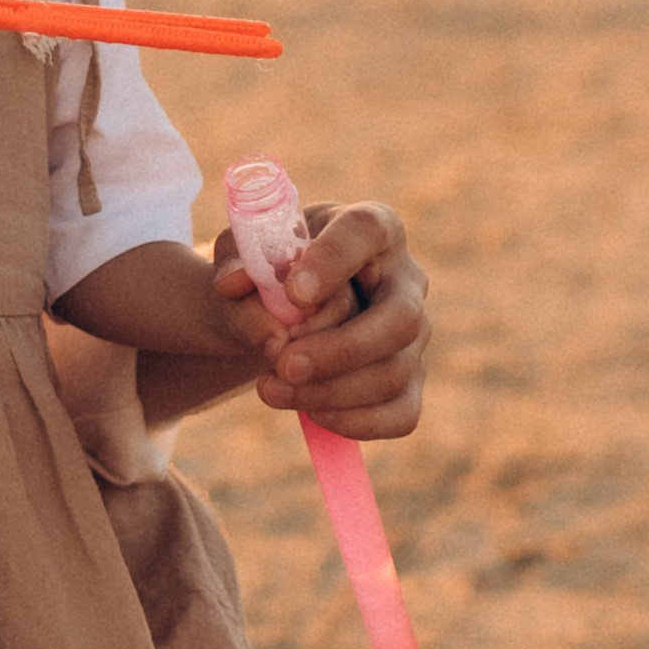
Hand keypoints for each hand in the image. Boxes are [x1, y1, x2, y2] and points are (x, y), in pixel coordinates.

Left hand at [211, 200, 430, 440]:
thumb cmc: (267, 269)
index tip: (293, 291)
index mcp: (371, 227)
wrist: (276, 310)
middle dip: (341, 349)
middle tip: (283, 363)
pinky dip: (354, 421)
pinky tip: (311, 413)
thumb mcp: (243, 253)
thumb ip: (235, 261)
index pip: (367, 231)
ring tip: (271, 388)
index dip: (334, 261)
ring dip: (331, 390)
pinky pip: (401, 412)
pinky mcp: (409, 380)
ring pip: (395, 371)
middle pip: (401, 318)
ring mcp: (414, 333)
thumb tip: (234, 284)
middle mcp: (405, 278)